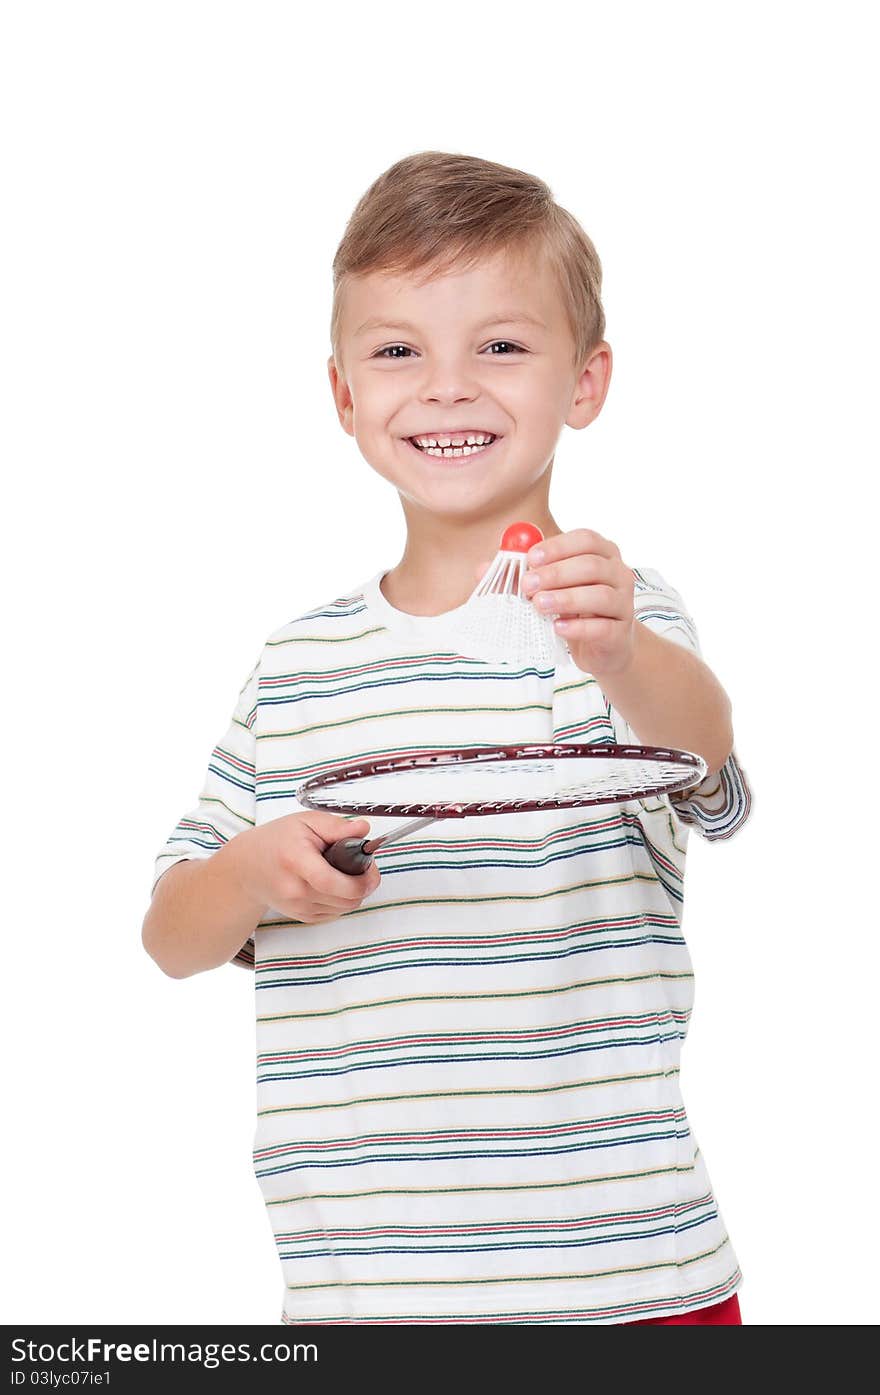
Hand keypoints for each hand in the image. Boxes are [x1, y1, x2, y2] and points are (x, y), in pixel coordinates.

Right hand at [229, 811, 380, 924]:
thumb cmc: (276, 841)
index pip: (333, 882)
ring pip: (345, 908)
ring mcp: (298, 907)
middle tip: (361, 865)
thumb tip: (363, 830)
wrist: (247, 868)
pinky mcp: (302, 916)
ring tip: (344, 871)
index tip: (369, 866)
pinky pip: (335, 912)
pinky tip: (333, 883)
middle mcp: (295, 889)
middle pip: (347, 899)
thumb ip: (337, 826)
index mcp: (296, 861)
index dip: (360, 879)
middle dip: (363, 883)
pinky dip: (341, 899)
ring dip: (354, 892)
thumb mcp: (306, 822)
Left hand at [520, 528, 636, 676]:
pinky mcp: (620, 634)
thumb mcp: (549, 589)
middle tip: (528, 586)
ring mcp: (623, 604)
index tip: (531, 559)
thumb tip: (482, 568)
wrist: (603, 648)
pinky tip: (558, 627)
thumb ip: (520, 576)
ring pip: (600, 595)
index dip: (558, 547)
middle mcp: (618, 574)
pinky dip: (577, 627)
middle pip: (592, 566)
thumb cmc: (575, 610)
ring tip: (539, 605)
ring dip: (566, 598)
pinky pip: (602, 627)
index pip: (586, 539)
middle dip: (556, 574)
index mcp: (602, 554)